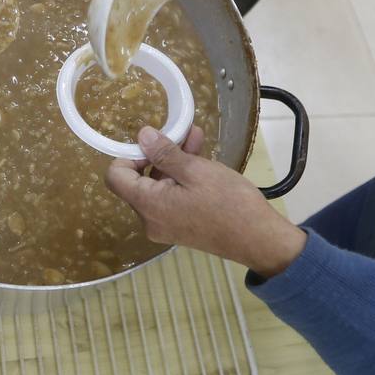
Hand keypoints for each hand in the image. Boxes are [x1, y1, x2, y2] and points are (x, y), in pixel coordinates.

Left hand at [104, 127, 305, 277]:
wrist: (259, 240)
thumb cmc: (228, 202)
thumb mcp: (197, 170)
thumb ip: (165, 153)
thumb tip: (141, 136)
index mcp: (148, 206)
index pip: (116, 177)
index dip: (129, 156)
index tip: (154, 145)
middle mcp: (149, 220)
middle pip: (139, 181)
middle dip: (159, 154)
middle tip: (182, 134)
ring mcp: (165, 226)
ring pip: (158, 187)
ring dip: (174, 163)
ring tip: (196, 138)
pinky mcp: (180, 228)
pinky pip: (171, 199)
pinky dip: (182, 180)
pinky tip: (202, 159)